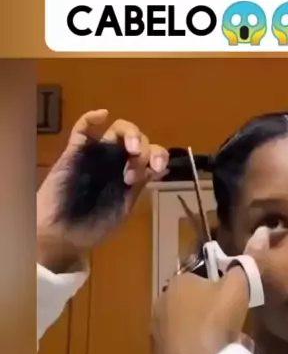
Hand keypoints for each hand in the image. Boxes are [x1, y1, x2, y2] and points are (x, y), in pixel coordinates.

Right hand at [37, 110, 167, 272]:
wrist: (62, 237)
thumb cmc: (93, 228)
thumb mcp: (124, 210)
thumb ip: (140, 188)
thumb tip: (159, 168)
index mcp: (132, 174)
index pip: (152, 155)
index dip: (159, 156)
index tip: (156, 169)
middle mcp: (117, 160)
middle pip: (138, 139)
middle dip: (144, 150)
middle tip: (135, 171)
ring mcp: (97, 154)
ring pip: (117, 130)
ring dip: (130, 133)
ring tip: (131, 149)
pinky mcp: (75, 152)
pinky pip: (83, 129)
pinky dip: (91, 118)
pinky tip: (102, 116)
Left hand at [151, 228, 269, 353]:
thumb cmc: (216, 321)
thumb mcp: (238, 288)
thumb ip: (247, 263)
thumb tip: (260, 233)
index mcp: (177, 281)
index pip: (197, 273)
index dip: (217, 283)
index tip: (231, 296)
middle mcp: (160, 302)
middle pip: (190, 300)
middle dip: (208, 308)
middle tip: (230, 321)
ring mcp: (156, 331)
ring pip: (185, 325)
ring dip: (202, 330)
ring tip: (223, 344)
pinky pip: (180, 347)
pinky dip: (193, 350)